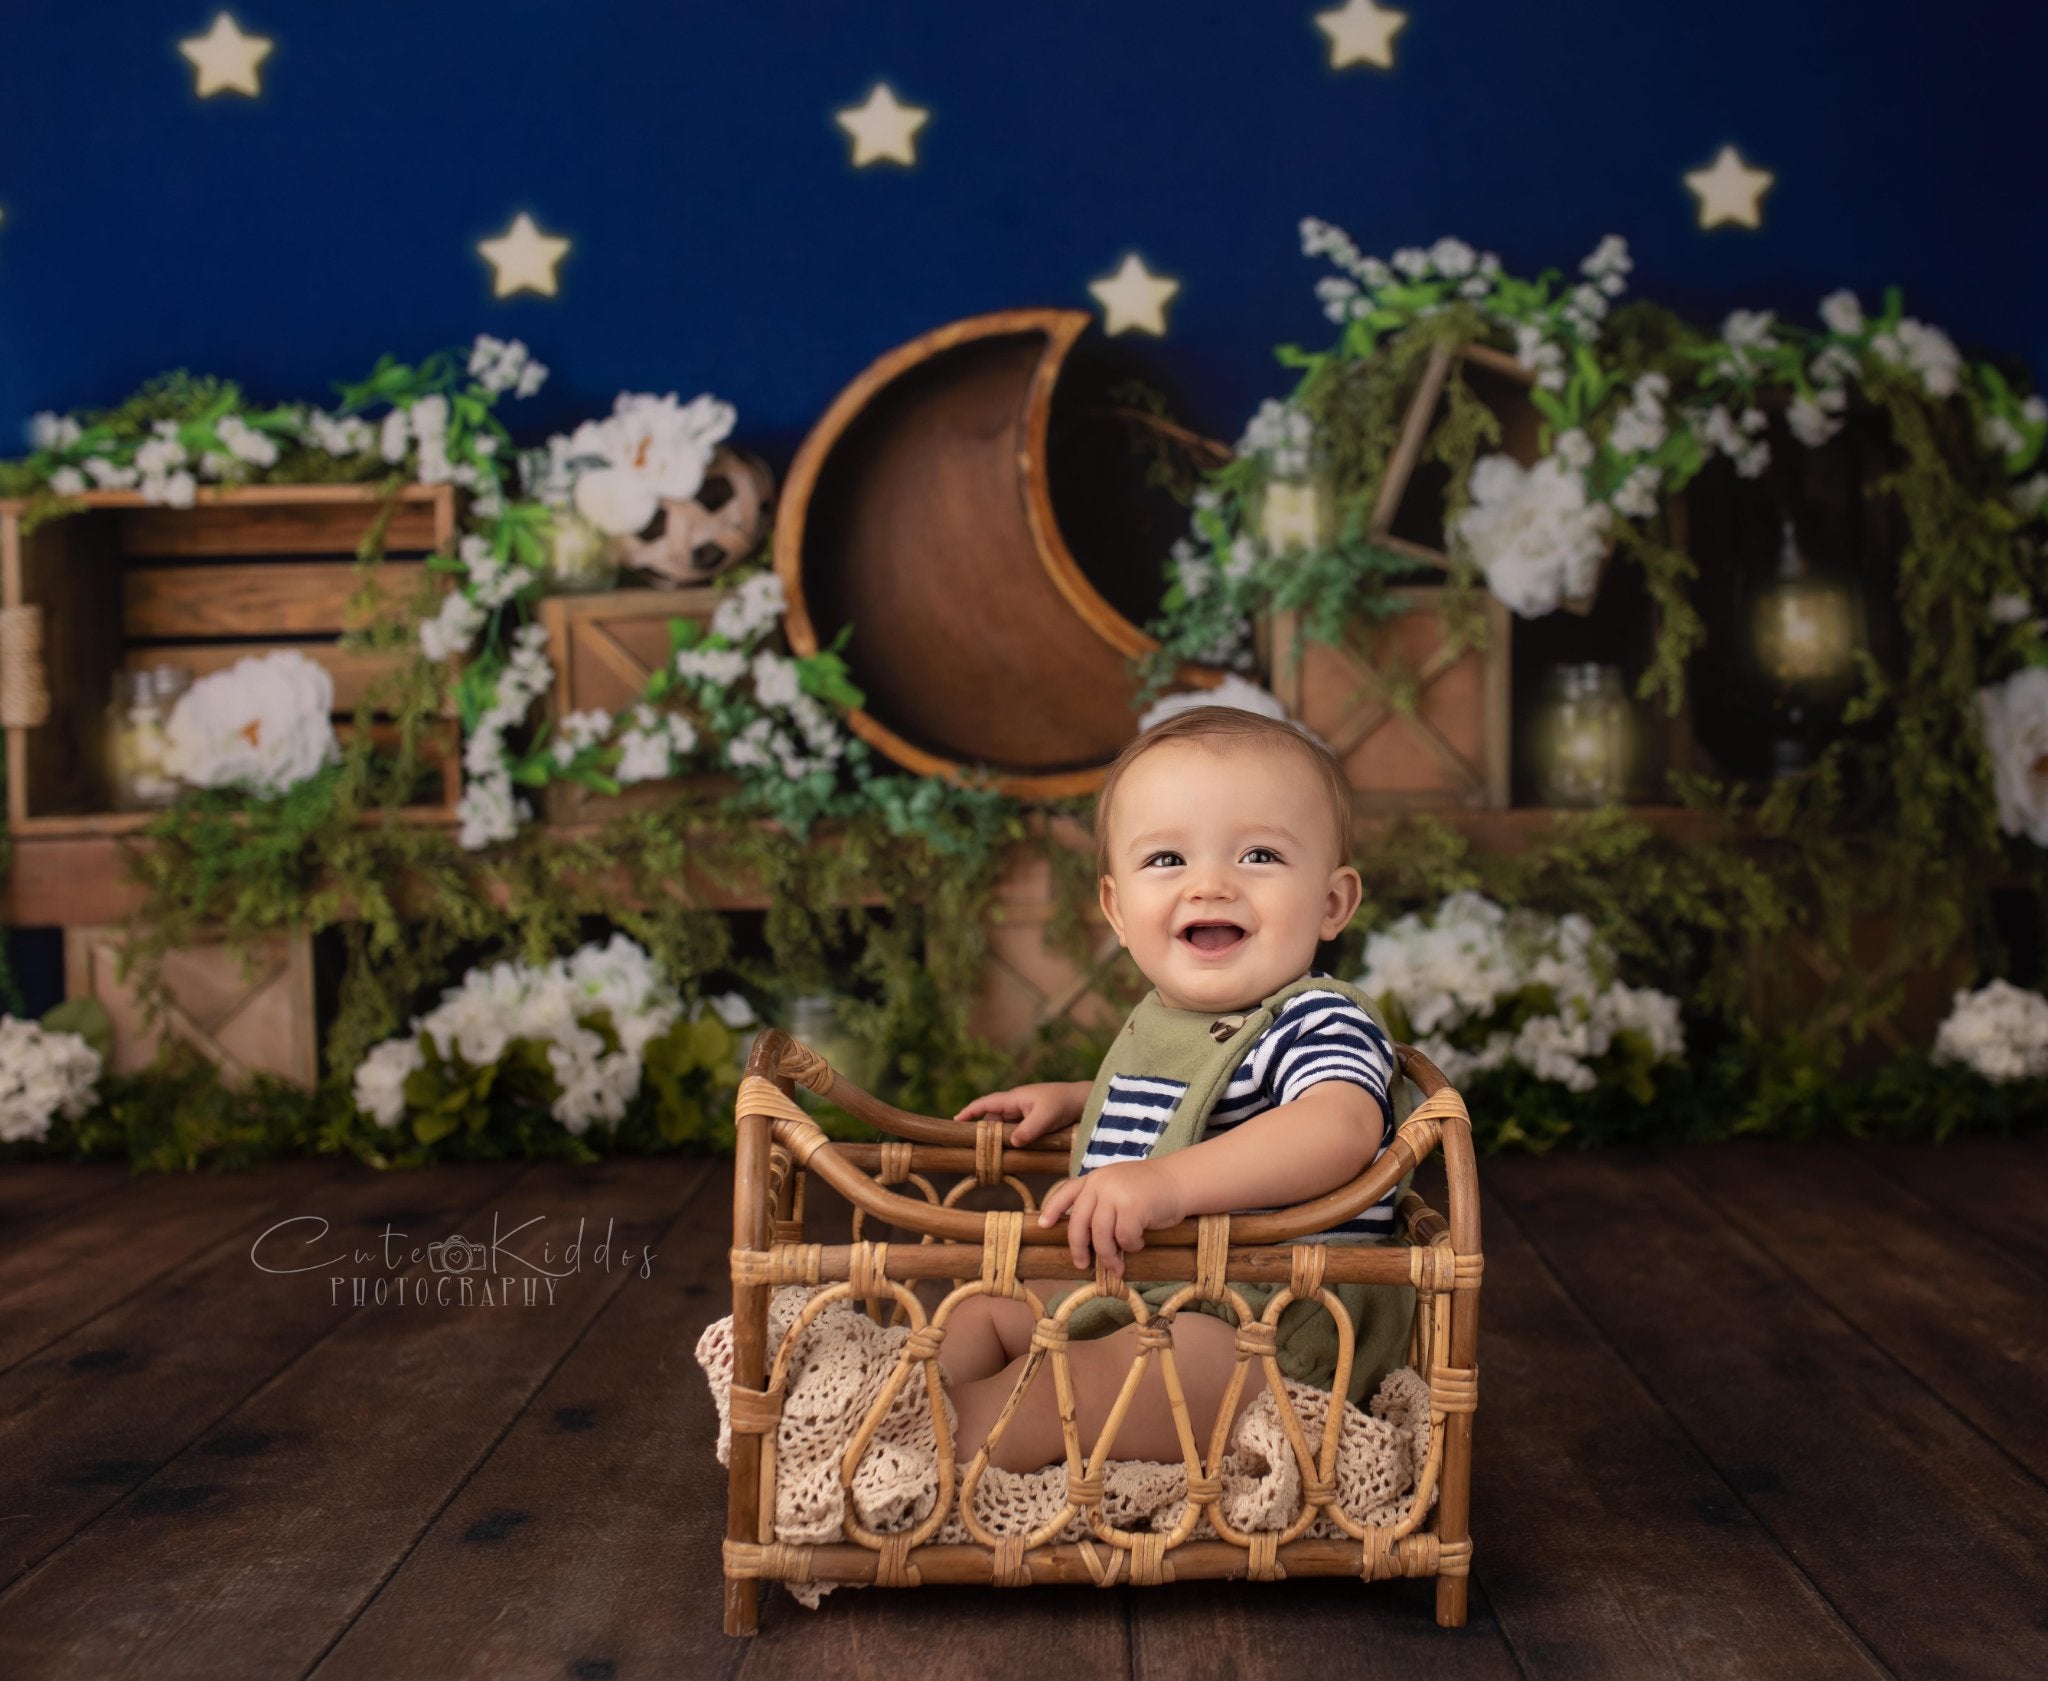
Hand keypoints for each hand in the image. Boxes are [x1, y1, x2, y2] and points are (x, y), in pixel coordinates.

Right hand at [953, 1082, 1085, 1146]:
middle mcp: (1016, 1105)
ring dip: (997, 1140)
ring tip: (988, 1156)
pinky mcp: (1033, 1122)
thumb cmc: (1063, 1103)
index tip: (954, 1122)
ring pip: (1004, 1128)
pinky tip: (1009, 1153)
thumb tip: (1011, 1143)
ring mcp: (1024, 1114)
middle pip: (992, 1119)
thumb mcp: (1046, 1117)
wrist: (1084, 1101)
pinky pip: (1015, 1132)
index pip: (985, 1104)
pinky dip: (1010, 1141)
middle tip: (970, 1149)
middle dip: (981, 1132)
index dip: (968, 1112)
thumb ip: (1028, 1129)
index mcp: (1014, 1098)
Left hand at [1036, 1160, 1186, 1277]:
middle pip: (1079, 1222)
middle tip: (1082, 1265)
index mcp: (1095, 1178)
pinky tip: (1139, 1242)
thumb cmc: (1149, 1191)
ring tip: (1117, 1267)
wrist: (1179, 1181)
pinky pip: (1124, 1237)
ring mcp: (1116, 1193)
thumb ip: (1101, 1205)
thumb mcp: (1119, 1188)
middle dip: (1079, 1248)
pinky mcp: (1133, 1205)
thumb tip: (1087, 1243)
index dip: (1053, 1209)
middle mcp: (1101, 1183)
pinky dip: (1131, 1246)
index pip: (1066, 1192)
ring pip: (1101, 1234)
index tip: (1043, 1225)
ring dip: (1108, 1256)